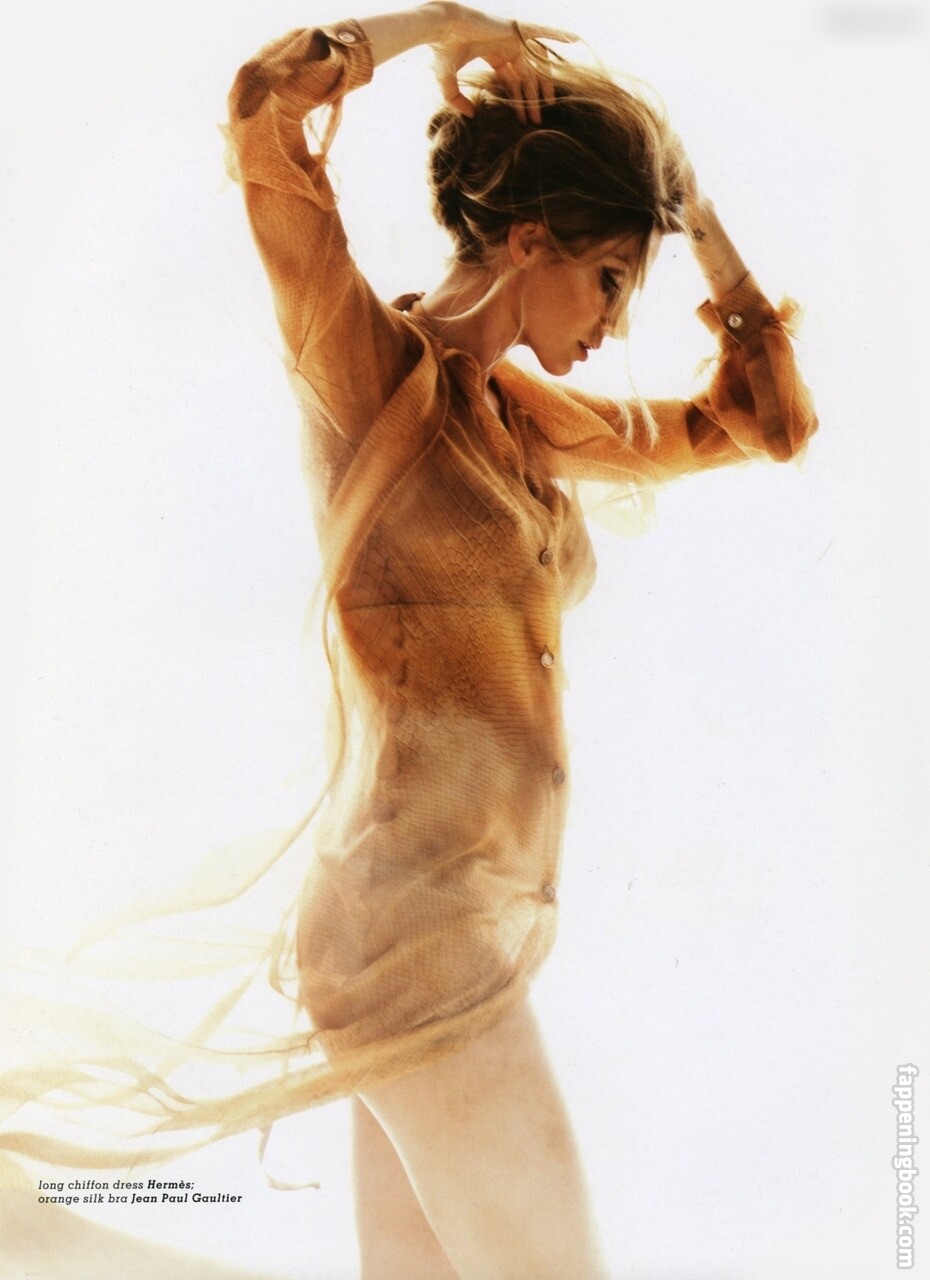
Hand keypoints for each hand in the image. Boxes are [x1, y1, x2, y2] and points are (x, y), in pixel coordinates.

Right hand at [423, 1, 577, 121]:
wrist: (442, 26)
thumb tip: (472, 116)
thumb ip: (458, 100)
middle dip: (532, 98)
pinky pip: (542, 32)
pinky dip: (558, 34)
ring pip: (535, 61)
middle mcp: (504, 44)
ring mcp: (511, 35)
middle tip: (538, 119)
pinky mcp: (515, 28)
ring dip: (544, 81)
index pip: (512, 80)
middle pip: (526, 75)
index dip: (518, 100)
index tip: (524, 119)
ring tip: (551, 102)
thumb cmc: (442, 50)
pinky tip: (574, 39)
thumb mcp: (448, 83)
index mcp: (492, 52)